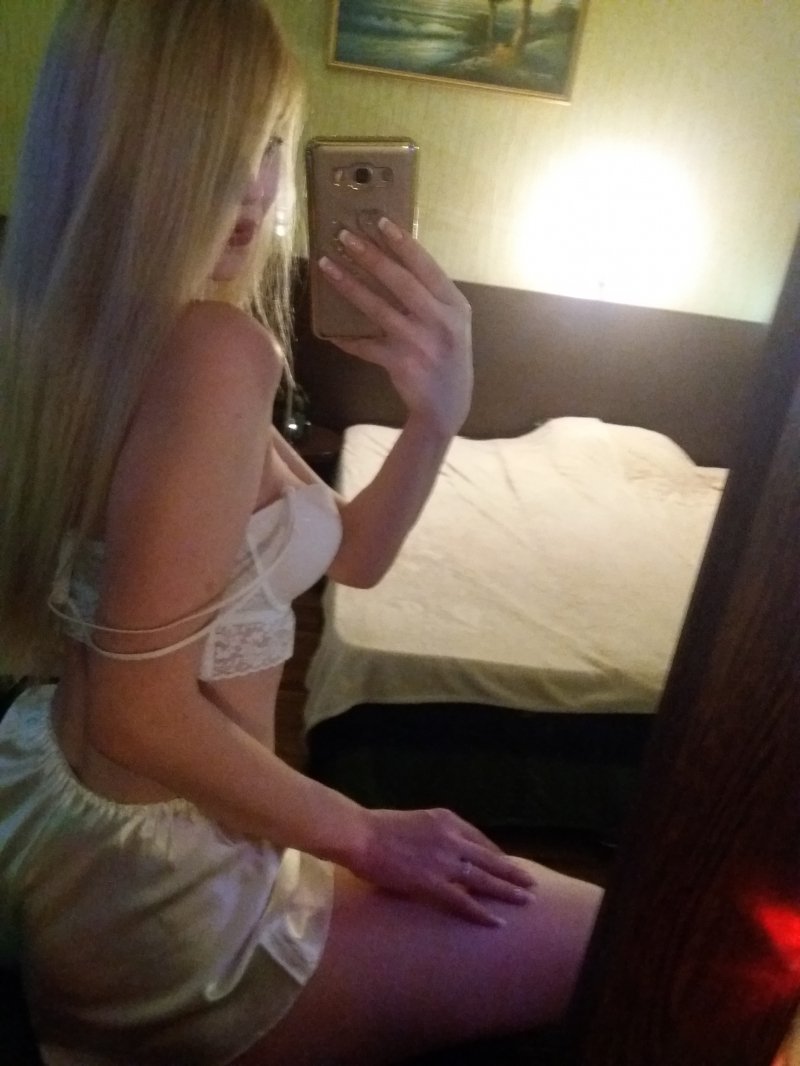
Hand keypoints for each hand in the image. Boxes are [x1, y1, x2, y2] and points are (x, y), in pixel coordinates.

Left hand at [319, 219, 472, 438]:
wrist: (448, 406)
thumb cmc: (447, 356)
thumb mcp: (452, 323)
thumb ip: (432, 296)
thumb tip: (394, 260)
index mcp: (455, 306)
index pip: (427, 266)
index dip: (403, 243)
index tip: (380, 222)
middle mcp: (440, 321)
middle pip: (399, 281)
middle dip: (370, 255)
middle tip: (345, 236)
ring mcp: (419, 343)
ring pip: (377, 308)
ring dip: (349, 285)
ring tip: (327, 266)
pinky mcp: (400, 363)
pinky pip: (366, 346)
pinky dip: (347, 339)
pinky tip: (328, 331)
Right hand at [348, 806, 536, 926]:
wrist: (360, 834)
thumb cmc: (376, 827)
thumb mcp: (412, 820)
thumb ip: (429, 833)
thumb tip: (433, 846)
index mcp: (446, 819)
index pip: (479, 838)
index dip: (495, 854)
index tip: (507, 864)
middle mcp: (451, 838)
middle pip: (489, 857)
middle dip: (512, 871)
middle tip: (531, 882)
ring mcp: (444, 861)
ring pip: (484, 878)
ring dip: (507, 890)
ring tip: (526, 900)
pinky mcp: (432, 883)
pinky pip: (463, 901)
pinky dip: (482, 912)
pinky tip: (497, 922)